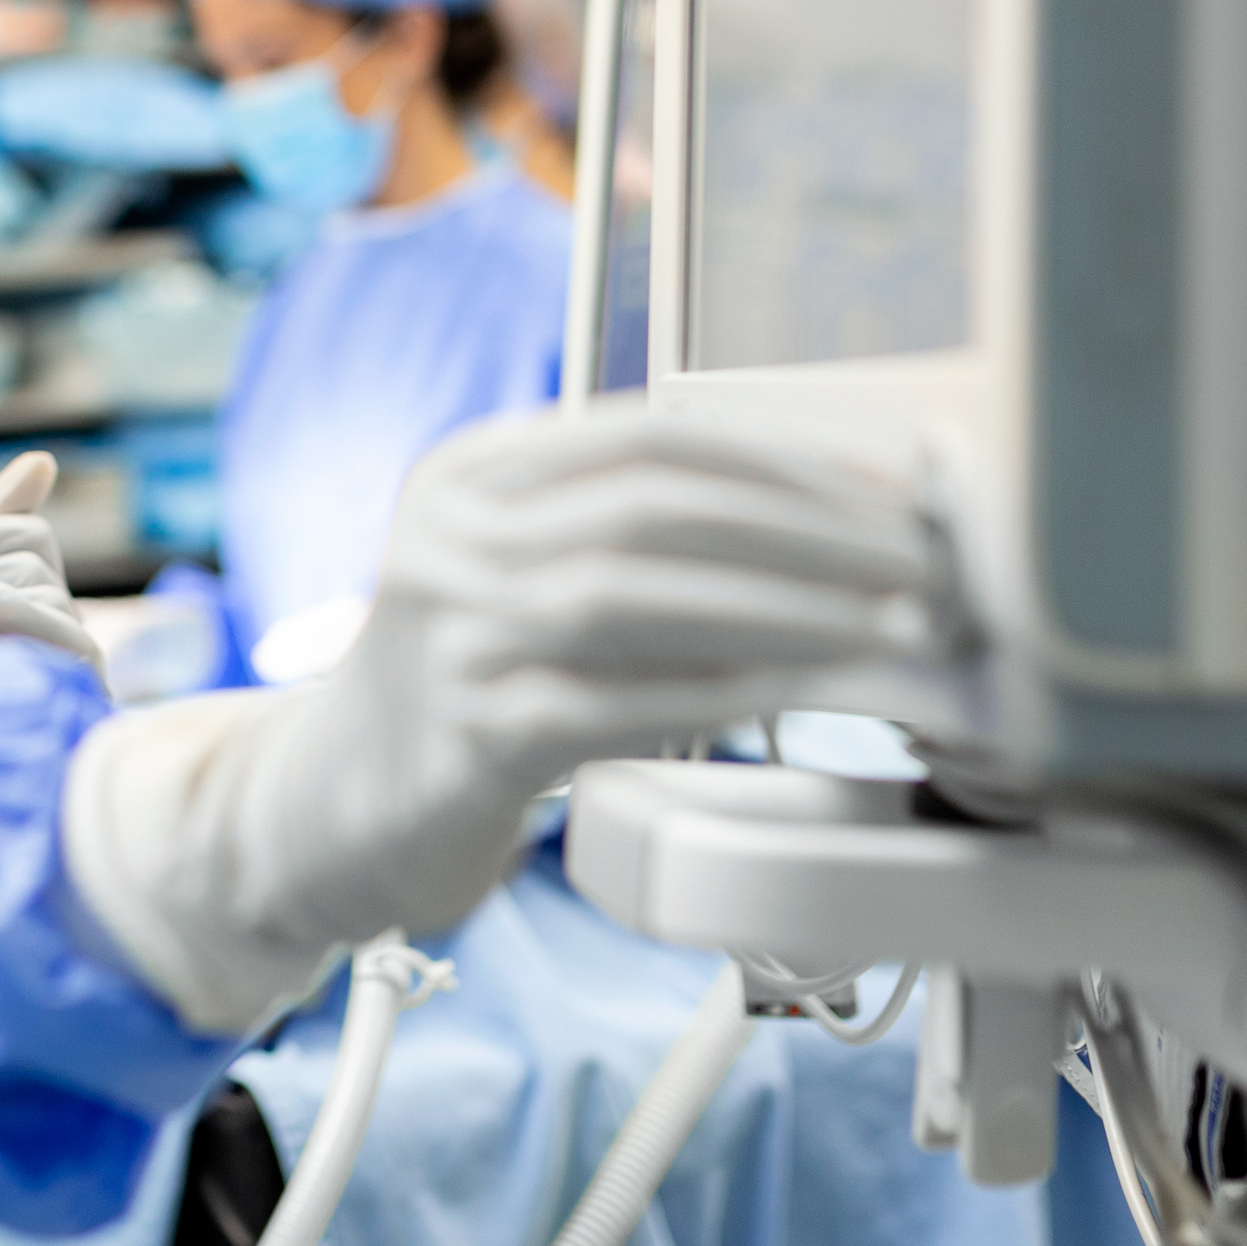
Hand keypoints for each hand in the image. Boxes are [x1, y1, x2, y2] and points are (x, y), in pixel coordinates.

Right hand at [59, 408, 935, 1028]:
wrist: (328, 809)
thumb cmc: (466, 687)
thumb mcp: (518, 574)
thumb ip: (626, 533)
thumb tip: (830, 518)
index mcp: (472, 471)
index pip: (653, 437)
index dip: (790, 460)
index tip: (893, 495)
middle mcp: (449, 536)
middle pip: (655, 505)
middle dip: (811, 532)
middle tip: (918, 566)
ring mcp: (447, 634)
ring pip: (637, 594)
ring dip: (785, 607)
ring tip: (884, 627)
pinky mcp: (463, 736)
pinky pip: (616, 702)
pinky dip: (721, 692)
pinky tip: (798, 696)